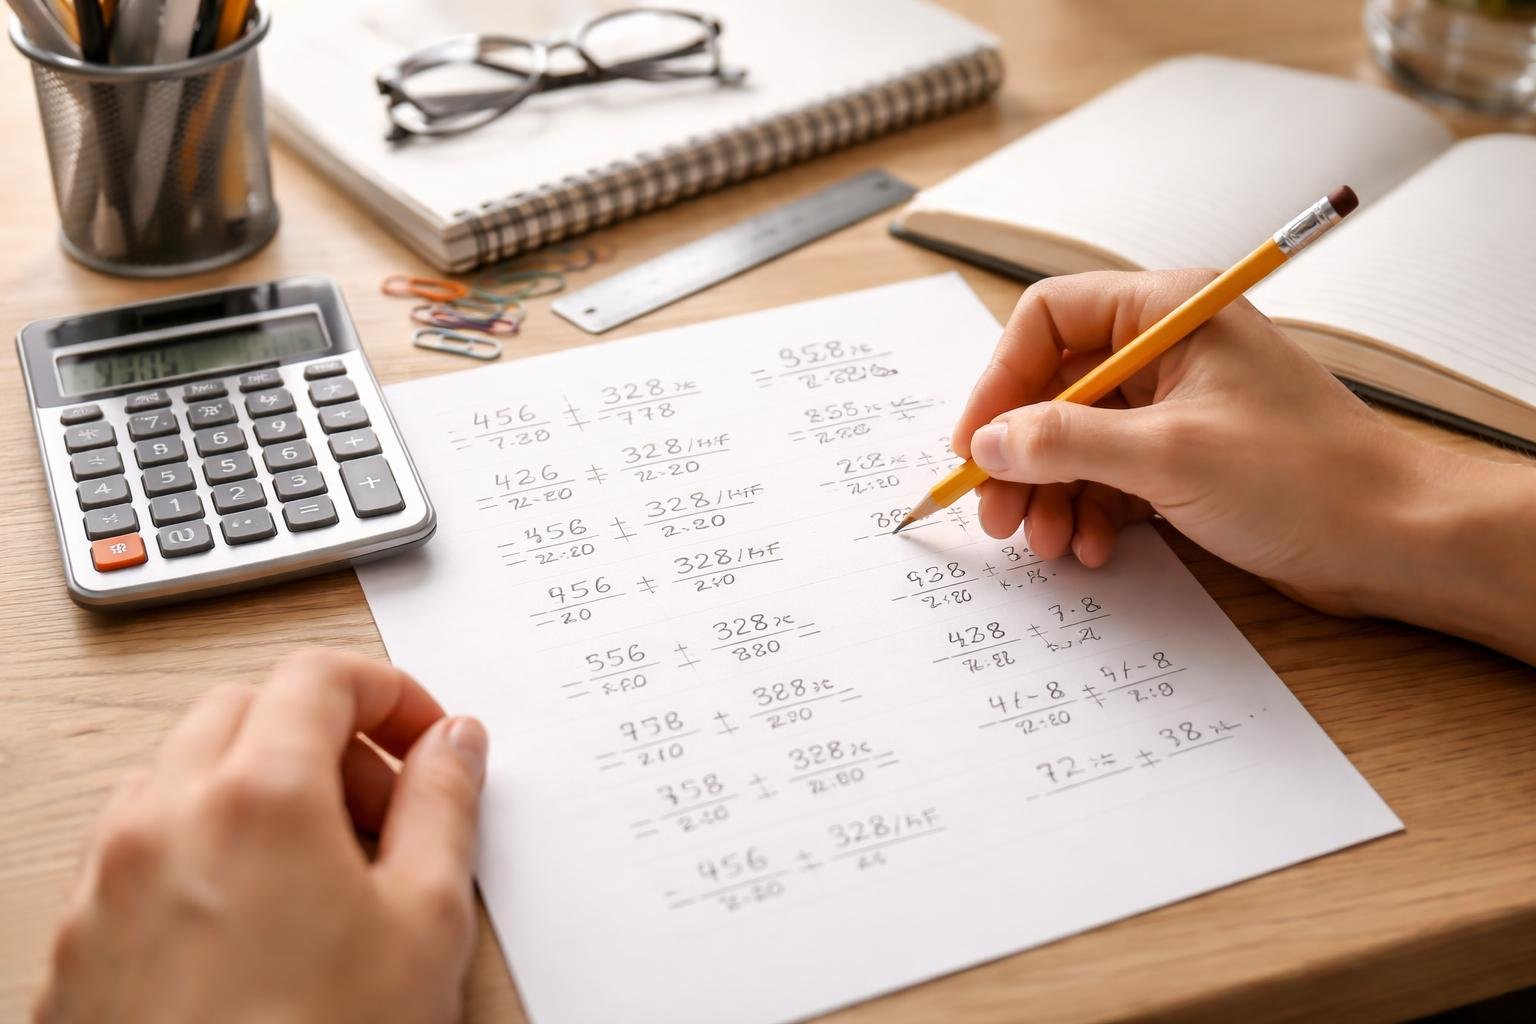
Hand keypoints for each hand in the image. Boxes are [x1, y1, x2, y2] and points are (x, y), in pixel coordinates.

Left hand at [34, 649, 487, 1023]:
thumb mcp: (425, 923)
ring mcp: (106, 879)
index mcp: (256, 794)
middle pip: (246, 708)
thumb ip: (445, 806)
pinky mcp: (76, 942)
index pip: (320, 676)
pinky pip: (138, 847)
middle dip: (325, 735)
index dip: (390, 692)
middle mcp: (163, 818)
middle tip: (385, 808)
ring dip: (257, 784)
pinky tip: (255, 924)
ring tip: (321, 872)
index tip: (427, 738)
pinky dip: (202, 843)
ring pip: (182, 772)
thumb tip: (454, 743)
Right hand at [952, 270, 1535, 661]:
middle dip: (1021, 456)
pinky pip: (1109, 476)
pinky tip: (1090, 546)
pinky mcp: (1185, 458)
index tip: (974, 445)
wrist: (1395, 539)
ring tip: (1046, 542)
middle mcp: (1166, 350)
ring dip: (1051, 493)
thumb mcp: (1169, 455)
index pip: (1048, 321)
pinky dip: (1089, 511)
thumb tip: (989, 441)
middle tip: (995, 513)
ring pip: (1076, 440)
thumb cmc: (1308, 477)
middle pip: (1053, 388)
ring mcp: (1175, 406)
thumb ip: (1066, 442)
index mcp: (1168, 312)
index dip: (1000, 382)